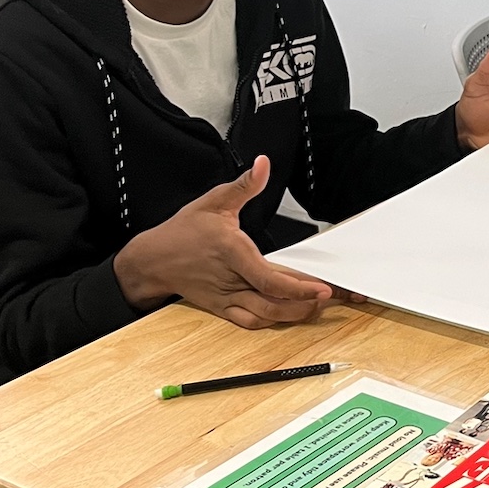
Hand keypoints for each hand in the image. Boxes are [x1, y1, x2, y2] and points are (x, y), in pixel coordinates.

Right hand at [113, 156, 342, 328]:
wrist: (152, 260)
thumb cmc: (182, 232)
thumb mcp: (213, 202)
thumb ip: (243, 185)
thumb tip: (263, 164)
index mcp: (232, 253)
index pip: (270, 280)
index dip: (299, 289)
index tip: (324, 289)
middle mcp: (230, 280)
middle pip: (275, 302)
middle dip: (308, 304)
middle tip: (336, 298)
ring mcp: (226, 298)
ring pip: (265, 317)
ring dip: (294, 315)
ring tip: (318, 306)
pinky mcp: (222, 308)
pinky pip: (250, 322)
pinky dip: (272, 322)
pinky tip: (290, 314)